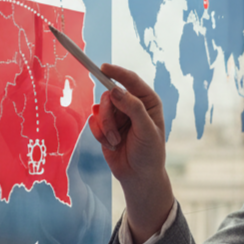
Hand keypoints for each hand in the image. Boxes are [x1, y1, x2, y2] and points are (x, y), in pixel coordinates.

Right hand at [87, 64, 173, 241]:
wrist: (138, 176)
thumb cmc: (149, 153)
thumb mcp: (146, 130)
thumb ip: (132, 108)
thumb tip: (115, 90)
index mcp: (148, 101)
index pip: (132, 81)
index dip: (117, 72)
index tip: (103, 67)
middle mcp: (132, 105)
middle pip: (110, 95)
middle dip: (108, 115)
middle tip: (114, 132)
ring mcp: (118, 115)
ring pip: (99, 108)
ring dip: (105, 127)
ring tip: (116, 142)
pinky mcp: (105, 126)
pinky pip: (93, 121)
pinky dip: (99, 134)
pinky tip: (111, 144)